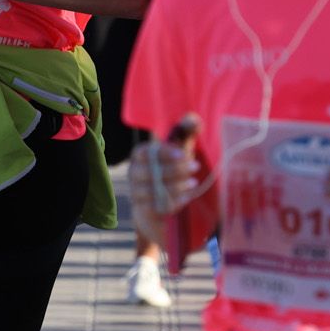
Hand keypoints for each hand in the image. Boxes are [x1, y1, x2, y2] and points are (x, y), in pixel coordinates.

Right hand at [127, 116, 209, 244]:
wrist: (162, 205)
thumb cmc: (171, 171)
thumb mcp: (181, 150)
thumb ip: (186, 133)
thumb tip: (193, 119)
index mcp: (139, 155)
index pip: (146, 152)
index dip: (164, 152)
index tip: (183, 153)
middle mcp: (133, 173)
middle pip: (149, 171)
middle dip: (175, 169)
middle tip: (195, 166)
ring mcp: (136, 193)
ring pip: (153, 190)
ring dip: (175, 186)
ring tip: (193, 183)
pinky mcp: (142, 211)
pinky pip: (156, 207)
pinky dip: (173, 202)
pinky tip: (187, 198)